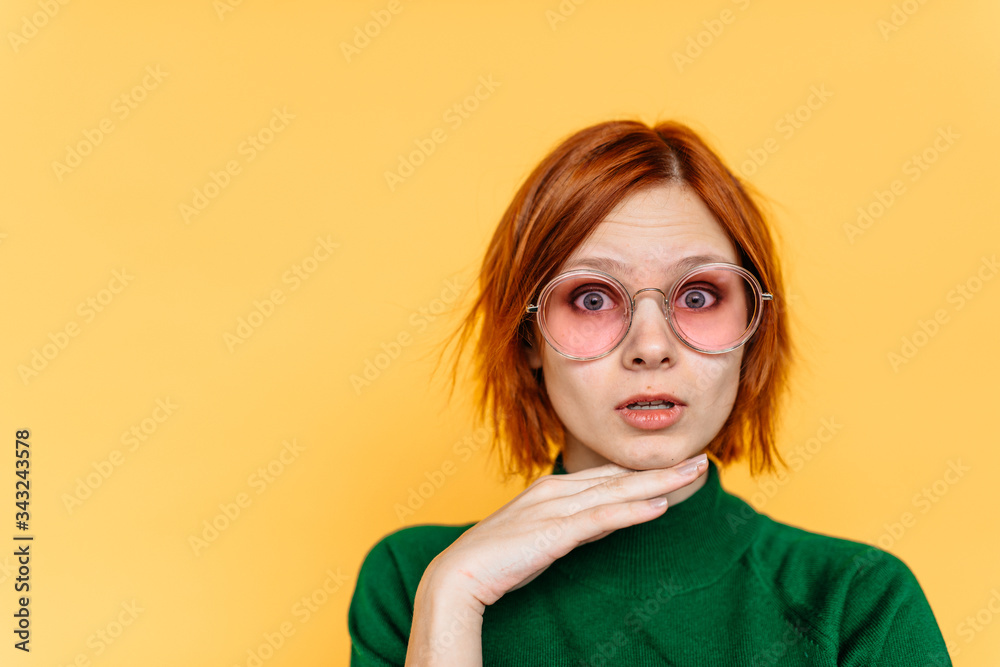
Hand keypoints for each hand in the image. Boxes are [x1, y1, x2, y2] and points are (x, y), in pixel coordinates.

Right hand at [424, 452, 708, 607]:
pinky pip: (601, 519)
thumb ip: (573, 524)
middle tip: (702, 459)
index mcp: (552, 488)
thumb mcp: (542, 535)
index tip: (677, 464)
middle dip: (662, 468)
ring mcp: (555, 508)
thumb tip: (605, 521)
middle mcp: (557, 490)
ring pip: (617, 491)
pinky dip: (632, 510)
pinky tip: (659, 506)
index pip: (608, 475)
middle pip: (620, 476)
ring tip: (694, 472)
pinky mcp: (553, 532)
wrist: (459, 574)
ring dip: (659, 481)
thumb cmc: (497, 558)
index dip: (644, 469)